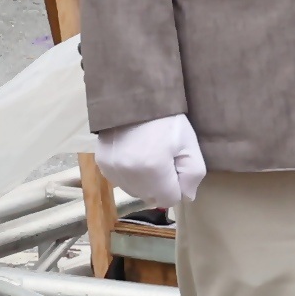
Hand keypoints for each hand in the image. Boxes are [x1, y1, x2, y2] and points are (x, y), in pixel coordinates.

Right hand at [91, 114, 207, 212]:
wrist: (134, 97)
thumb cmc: (167, 119)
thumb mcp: (189, 143)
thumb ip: (193, 174)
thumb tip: (185, 197)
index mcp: (153, 169)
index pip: (168, 198)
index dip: (176, 186)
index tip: (176, 168)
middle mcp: (129, 174)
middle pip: (150, 196)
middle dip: (160, 184)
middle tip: (163, 158)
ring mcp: (112, 169)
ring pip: (134, 191)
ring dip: (144, 182)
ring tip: (148, 156)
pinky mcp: (102, 164)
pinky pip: (120, 181)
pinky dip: (129, 175)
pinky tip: (135, 155)